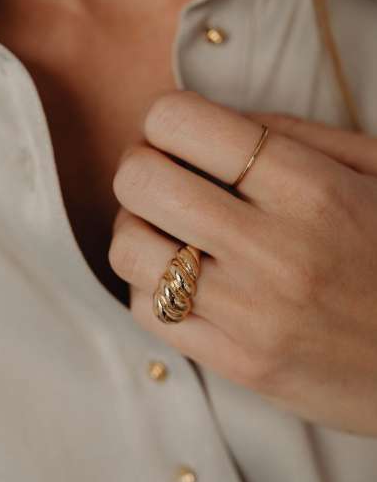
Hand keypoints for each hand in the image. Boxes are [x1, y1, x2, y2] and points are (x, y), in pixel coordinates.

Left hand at [109, 90, 376, 435]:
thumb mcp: (373, 170)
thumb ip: (293, 132)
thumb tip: (210, 116)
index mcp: (310, 188)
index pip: (181, 122)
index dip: (164, 117)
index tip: (180, 132)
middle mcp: (275, 250)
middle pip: (140, 181)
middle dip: (139, 166)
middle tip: (164, 175)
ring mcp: (253, 315)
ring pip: (128, 249)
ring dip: (135, 226)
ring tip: (166, 227)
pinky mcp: (240, 365)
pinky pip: (148, 311)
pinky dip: (148, 283)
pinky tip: (179, 275)